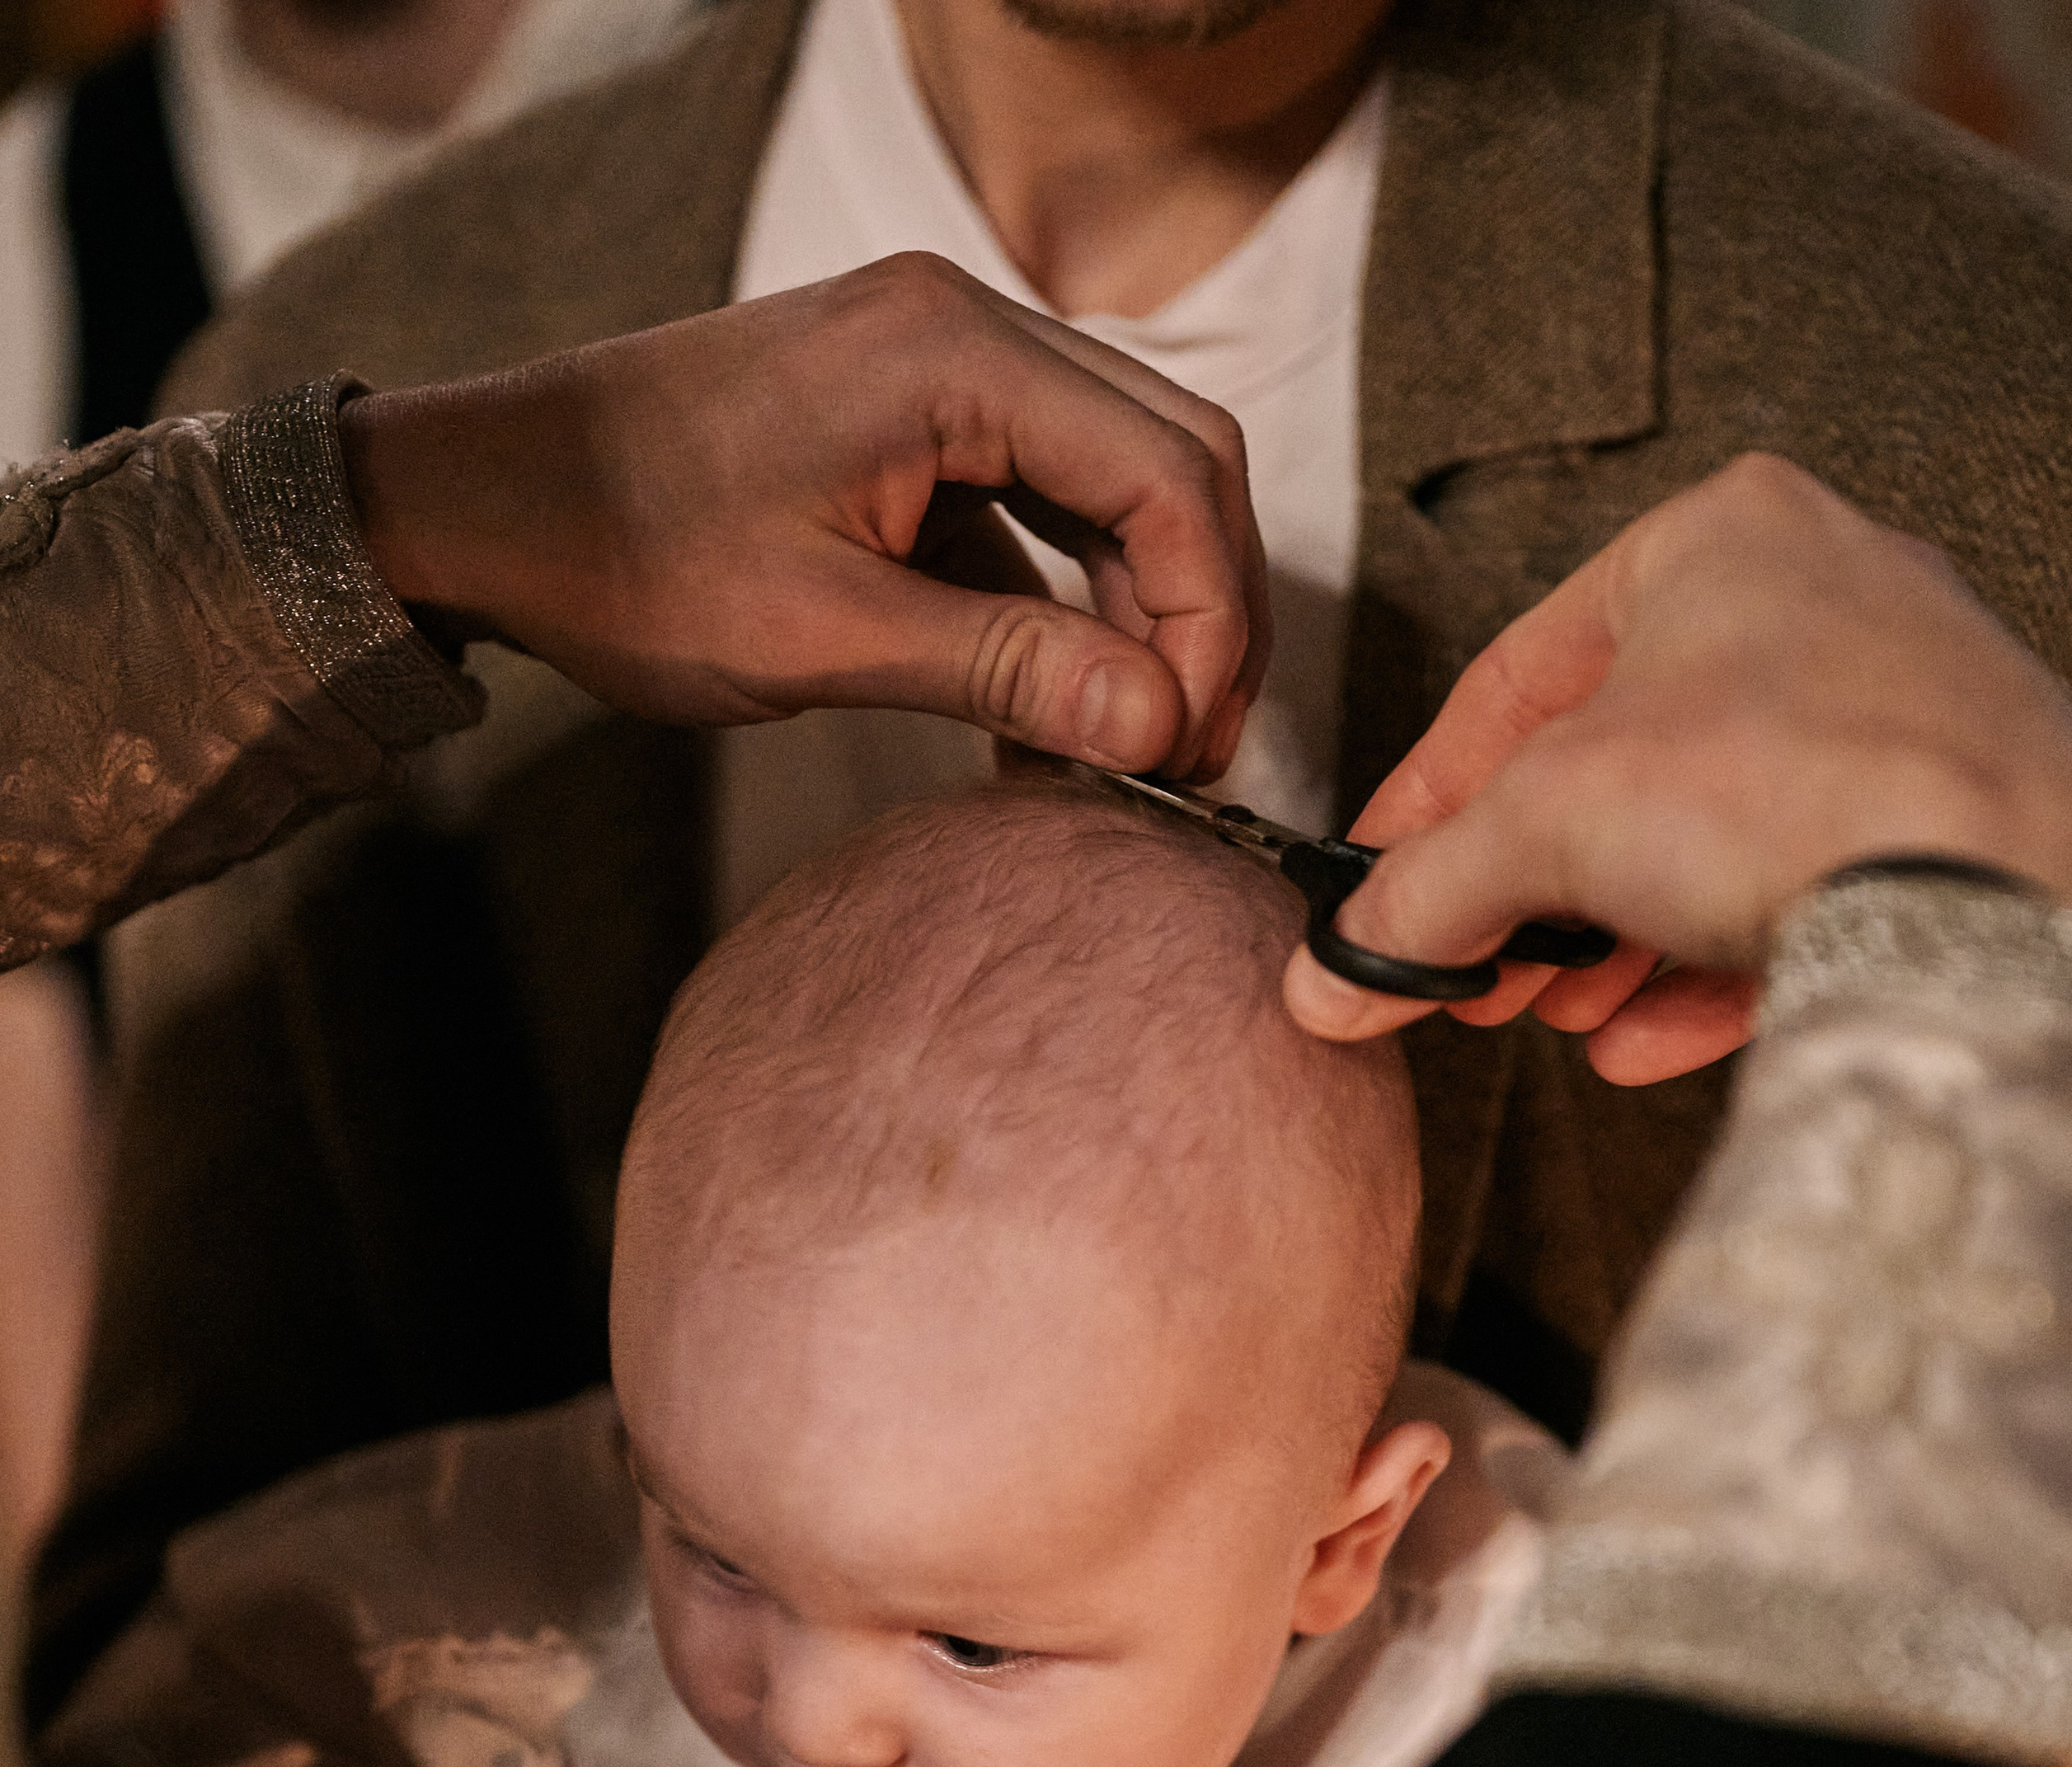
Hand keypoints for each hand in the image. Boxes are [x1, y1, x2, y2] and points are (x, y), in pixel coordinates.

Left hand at [340, 253, 1266, 778]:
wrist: (490, 504)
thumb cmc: (628, 557)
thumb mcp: (822, 633)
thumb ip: (1003, 669)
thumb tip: (1158, 725)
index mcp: (952, 352)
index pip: (1166, 474)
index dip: (1208, 621)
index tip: (1190, 745)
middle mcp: (964, 330)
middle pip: (1170, 462)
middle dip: (1200, 616)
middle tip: (1189, 757)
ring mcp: (940, 371)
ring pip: (1116, 488)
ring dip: (1140, 619)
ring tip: (1132, 753)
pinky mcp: (912, 427)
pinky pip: (1037, 511)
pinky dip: (1062, 612)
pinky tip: (1050, 723)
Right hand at [1284, 455, 2071, 1077]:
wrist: (1992, 888)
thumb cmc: (1794, 786)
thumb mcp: (1544, 824)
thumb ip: (1425, 889)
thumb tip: (1341, 965)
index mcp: (1721, 537)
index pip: (1521, 672)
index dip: (1432, 796)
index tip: (1386, 880)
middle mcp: (1824, 596)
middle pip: (1621, 763)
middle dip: (1539, 893)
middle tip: (1476, 972)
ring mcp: (1902, 705)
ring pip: (1711, 836)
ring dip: (1615, 943)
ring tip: (1559, 1015)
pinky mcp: (1954, 812)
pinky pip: (1800, 888)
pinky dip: (1709, 967)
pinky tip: (1649, 1042)